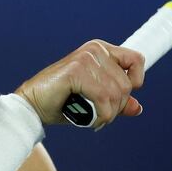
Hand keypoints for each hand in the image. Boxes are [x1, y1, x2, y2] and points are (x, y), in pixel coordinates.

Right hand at [15, 39, 144, 128]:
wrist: (33, 106)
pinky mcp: (77, 70)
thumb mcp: (96, 102)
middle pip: (127, 84)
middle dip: (117, 107)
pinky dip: (100, 115)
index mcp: (101, 50)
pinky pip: (102, 98)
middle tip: (100, 116)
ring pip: (116, 93)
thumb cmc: (62, 102)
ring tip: (94, 119)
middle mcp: (96, 50)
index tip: (118, 99)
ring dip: (107, 114)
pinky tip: (91, 120)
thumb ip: (116, 101)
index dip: (135, 82)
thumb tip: (138, 107)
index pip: (137, 60)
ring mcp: (86, 58)